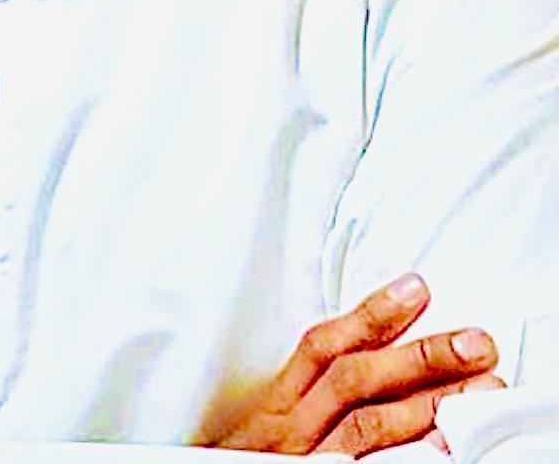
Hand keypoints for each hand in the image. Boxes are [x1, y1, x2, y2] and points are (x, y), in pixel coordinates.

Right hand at [204, 274, 504, 456]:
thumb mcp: (254, 423)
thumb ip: (297, 393)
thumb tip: (356, 352)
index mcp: (273, 404)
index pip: (322, 346)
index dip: (371, 314)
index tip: (415, 288)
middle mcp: (288, 430)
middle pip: (355, 379)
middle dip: (417, 355)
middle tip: (475, 341)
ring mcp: (306, 463)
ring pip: (366, 425)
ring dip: (426, 403)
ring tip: (479, 388)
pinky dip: (405, 457)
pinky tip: (444, 449)